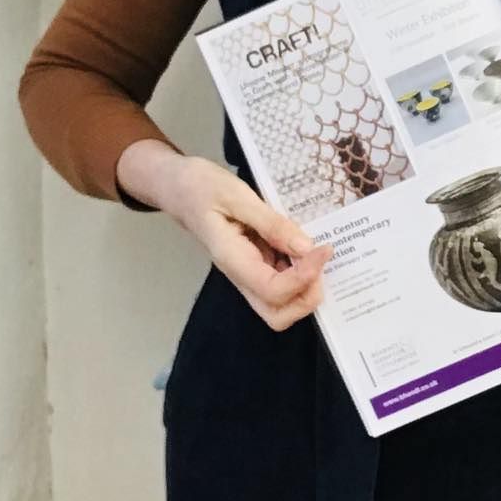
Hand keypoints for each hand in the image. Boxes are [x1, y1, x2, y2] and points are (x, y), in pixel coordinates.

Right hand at [119, 142, 331, 329]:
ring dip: (305, 287)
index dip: (304, 278)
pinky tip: (308, 247)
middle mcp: (240, 275)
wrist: (177, 187)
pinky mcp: (253, 264)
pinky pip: (279, 281)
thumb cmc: (202, 187)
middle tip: (321, 260)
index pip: (273, 291)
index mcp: (232, 259)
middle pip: (276, 314)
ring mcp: (246, 273)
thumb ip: (271, 223)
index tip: (323, 249)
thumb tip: (305, 247)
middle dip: (306, 298)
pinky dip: (299, 272)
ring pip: (279, 304)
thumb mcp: (237, 196)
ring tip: (318, 252)